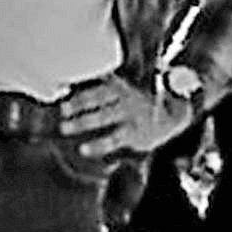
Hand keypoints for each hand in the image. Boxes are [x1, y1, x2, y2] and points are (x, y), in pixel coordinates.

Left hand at [62, 72, 197, 161]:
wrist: (172, 117)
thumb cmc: (137, 103)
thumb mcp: (123, 88)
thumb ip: (101, 85)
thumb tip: (67, 85)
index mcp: (119, 85)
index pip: (97, 82)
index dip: (78, 83)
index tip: (59, 86)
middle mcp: (124, 97)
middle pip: (98, 97)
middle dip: (78, 102)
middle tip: (62, 109)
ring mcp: (129, 115)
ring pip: (103, 117)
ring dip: (82, 122)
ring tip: (64, 127)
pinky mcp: (133, 134)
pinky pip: (113, 139)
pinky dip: (98, 145)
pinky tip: (84, 149)